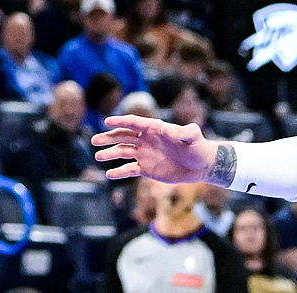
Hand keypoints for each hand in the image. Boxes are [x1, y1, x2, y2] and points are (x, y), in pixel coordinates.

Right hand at [91, 113, 219, 183]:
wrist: (202, 165)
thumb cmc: (198, 147)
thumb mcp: (192, 136)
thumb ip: (181, 131)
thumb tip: (165, 130)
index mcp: (153, 129)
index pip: (134, 123)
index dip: (120, 122)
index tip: (107, 122)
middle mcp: (145, 140)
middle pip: (123, 137)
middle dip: (109, 138)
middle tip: (95, 141)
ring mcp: (144, 154)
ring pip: (123, 152)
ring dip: (110, 153)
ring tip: (98, 157)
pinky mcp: (146, 169)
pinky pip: (130, 169)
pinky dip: (120, 172)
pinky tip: (110, 174)